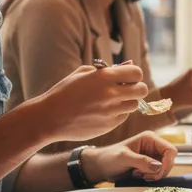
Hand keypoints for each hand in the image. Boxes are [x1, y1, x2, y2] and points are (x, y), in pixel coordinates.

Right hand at [33, 63, 148, 142]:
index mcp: (104, 77)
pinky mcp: (109, 125)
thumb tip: (129, 66)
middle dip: (136, 88)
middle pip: (142, 90)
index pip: (136, 73)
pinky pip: (123, 117)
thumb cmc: (65, 92)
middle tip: (126, 89)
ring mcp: (111, 111)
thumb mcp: (83, 74)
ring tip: (113, 100)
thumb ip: (108, 69)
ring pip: (134, 105)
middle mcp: (111, 93)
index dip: (134, 75)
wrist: (50, 117)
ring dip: (128, 101)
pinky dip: (118, 113)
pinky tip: (104, 111)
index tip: (128, 78)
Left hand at [82, 131, 176, 182]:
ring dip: (155, 175)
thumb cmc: (109, 158)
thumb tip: (158, 167)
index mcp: (150, 138)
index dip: (168, 162)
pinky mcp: (150, 164)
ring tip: (139, 174)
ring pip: (165, 167)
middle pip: (170, 160)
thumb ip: (141, 161)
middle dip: (160, 171)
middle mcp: (153, 145)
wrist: (101, 166)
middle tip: (145, 176)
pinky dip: (152, 177)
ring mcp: (152, 155)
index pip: (170, 150)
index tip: (157, 173)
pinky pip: (159, 172)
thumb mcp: (124, 158)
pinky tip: (139, 175)